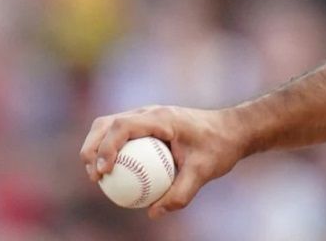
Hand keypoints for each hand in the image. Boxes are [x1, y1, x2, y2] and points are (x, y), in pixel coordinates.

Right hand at [80, 105, 250, 218]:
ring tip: (98, 177)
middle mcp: (150, 113)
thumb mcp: (204, 172)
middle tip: (94, 177)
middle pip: (107, 123)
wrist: (233, 130)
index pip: (123, 126)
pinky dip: (110, 150)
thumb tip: (154, 213)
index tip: (103, 172)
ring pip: (109, 126)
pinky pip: (121, 135)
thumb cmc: (220, 147)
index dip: (106, 147)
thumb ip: (181, 193)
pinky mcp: (147, 125)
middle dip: (91, 148)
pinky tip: (114, 176)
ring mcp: (147, 116)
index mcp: (161, 118)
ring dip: (96, 148)